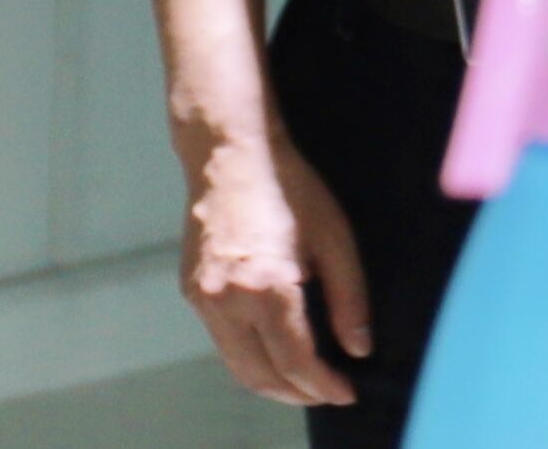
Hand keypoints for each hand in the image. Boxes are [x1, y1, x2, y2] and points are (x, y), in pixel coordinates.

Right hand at [179, 125, 370, 407]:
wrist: (230, 155)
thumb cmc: (289, 188)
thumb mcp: (335, 237)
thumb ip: (349, 298)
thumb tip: (357, 348)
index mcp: (267, 286)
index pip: (296, 361)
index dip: (323, 385)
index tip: (346, 393)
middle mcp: (227, 300)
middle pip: (261, 375)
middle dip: (297, 393)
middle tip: (327, 392)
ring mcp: (203, 298)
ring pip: (237, 365)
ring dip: (271, 381)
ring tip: (304, 381)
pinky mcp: (190, 292)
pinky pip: (222, 341)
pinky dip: (249, 356)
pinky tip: (273, 349)